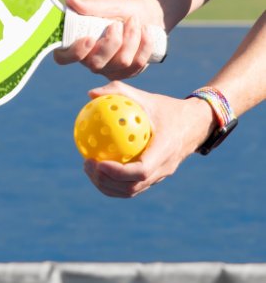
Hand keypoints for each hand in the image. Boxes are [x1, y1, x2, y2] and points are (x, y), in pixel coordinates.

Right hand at [54, 0, 163, 79]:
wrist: (145, 15)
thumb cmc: (119, 10)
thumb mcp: (107, 5)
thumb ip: (90, 6)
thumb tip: (70, 1)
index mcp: (77, 45)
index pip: (63, 58)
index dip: (74, 53)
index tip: (89, 38)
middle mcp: (90, 61)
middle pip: (96, 64)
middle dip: (112, 42)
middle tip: (117, 24)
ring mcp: (108, 70)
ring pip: (121, 62)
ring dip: (131, 38)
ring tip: (134, 22)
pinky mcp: (127, 73)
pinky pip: (137, 64)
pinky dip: (144, 44)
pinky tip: (145, 30)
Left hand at [82, 81, 216, 197]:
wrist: (195, 124)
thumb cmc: (167, 108)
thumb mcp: (146, 97)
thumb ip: (119, 92)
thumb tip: (90, 94)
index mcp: (165, 150)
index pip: (141, 171)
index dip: (118, 172)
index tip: (98, 162)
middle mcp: (164, 168)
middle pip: (132, 187)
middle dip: (106, 181)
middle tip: (87, 164)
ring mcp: (160, 176)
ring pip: (131, 191)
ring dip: (107, 185)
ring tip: (88, 168)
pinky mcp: (155, 178)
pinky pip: (132, 186)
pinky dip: (113, 182)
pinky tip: (97, 167)